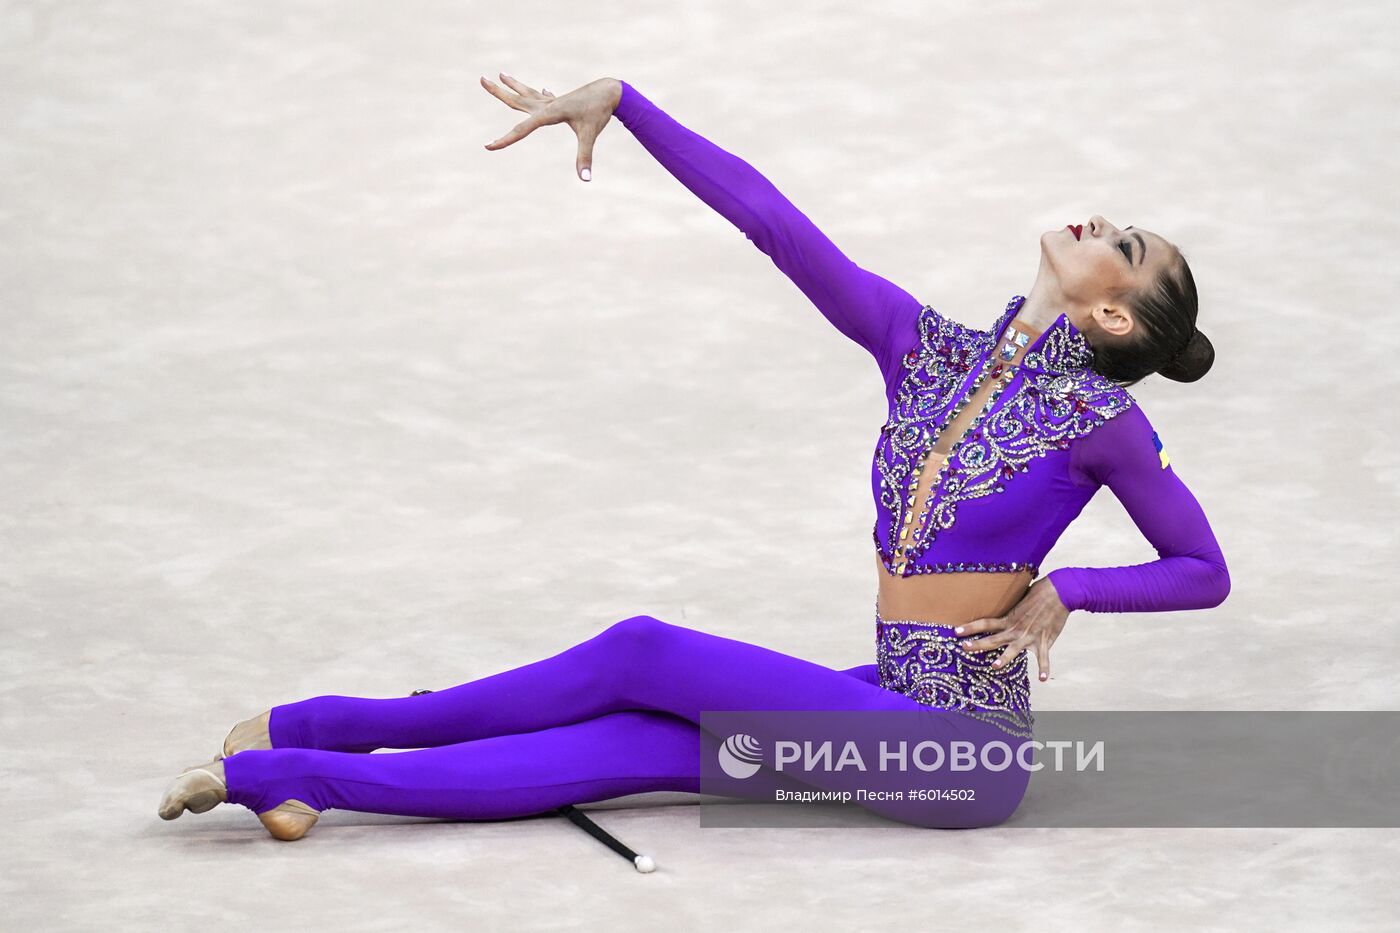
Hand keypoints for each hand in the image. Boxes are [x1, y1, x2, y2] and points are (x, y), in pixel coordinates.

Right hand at [481, 73, 621, 181]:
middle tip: (481, 78)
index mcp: (549, 113)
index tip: (488, 146)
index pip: (522, 129)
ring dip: (513, 85)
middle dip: (498, 91)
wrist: (612, 92)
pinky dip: (539, 92)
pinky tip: (541, 88)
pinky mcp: (563, 100)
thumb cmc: (600, 112)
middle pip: (517, 99)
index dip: (504, 140)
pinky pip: (545, 96)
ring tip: (500, 74)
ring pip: (528, 93)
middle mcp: (547, 104)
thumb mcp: (590, 135)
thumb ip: (585, 157)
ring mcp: (554, 101)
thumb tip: (585, 179)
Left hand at [955, 578, 1071, 681]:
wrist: (1060, 592)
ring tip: (993, 666)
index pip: (985, 623)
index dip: (970, 627)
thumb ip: (1009, 605)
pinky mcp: (1044, 641)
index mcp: (1009, 618)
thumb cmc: (1040, 591)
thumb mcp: (1020, 597)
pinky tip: (1043, 679)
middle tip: (964, 648)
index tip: (956, 631)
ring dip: (1003, 659)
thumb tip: (998, 599)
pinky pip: (1044, 658)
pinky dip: (1044, 669)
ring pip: (1013, 650)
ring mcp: (1030, 636)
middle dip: (978, 644)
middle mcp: (1016, 629)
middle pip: (993, 638)